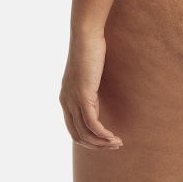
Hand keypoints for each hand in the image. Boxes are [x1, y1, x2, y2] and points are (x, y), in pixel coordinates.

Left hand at [59, 34, 122, 149]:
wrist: (86, 35)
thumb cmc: (90, 50)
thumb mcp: (89, 75)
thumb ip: (90, 90)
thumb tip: (97, 102)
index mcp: (65, 98)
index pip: (73, 128)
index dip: (89, 139)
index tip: (105, 140)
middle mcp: (65, 102)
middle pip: (77, 135)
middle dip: (95, 145)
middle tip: (113, 146)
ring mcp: (72, 100)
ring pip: (85, 132)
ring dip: (101, 142)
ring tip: (116, 143)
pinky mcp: (82, 95)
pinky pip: (91, 122)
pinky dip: (102, 133)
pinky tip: (112, 136)